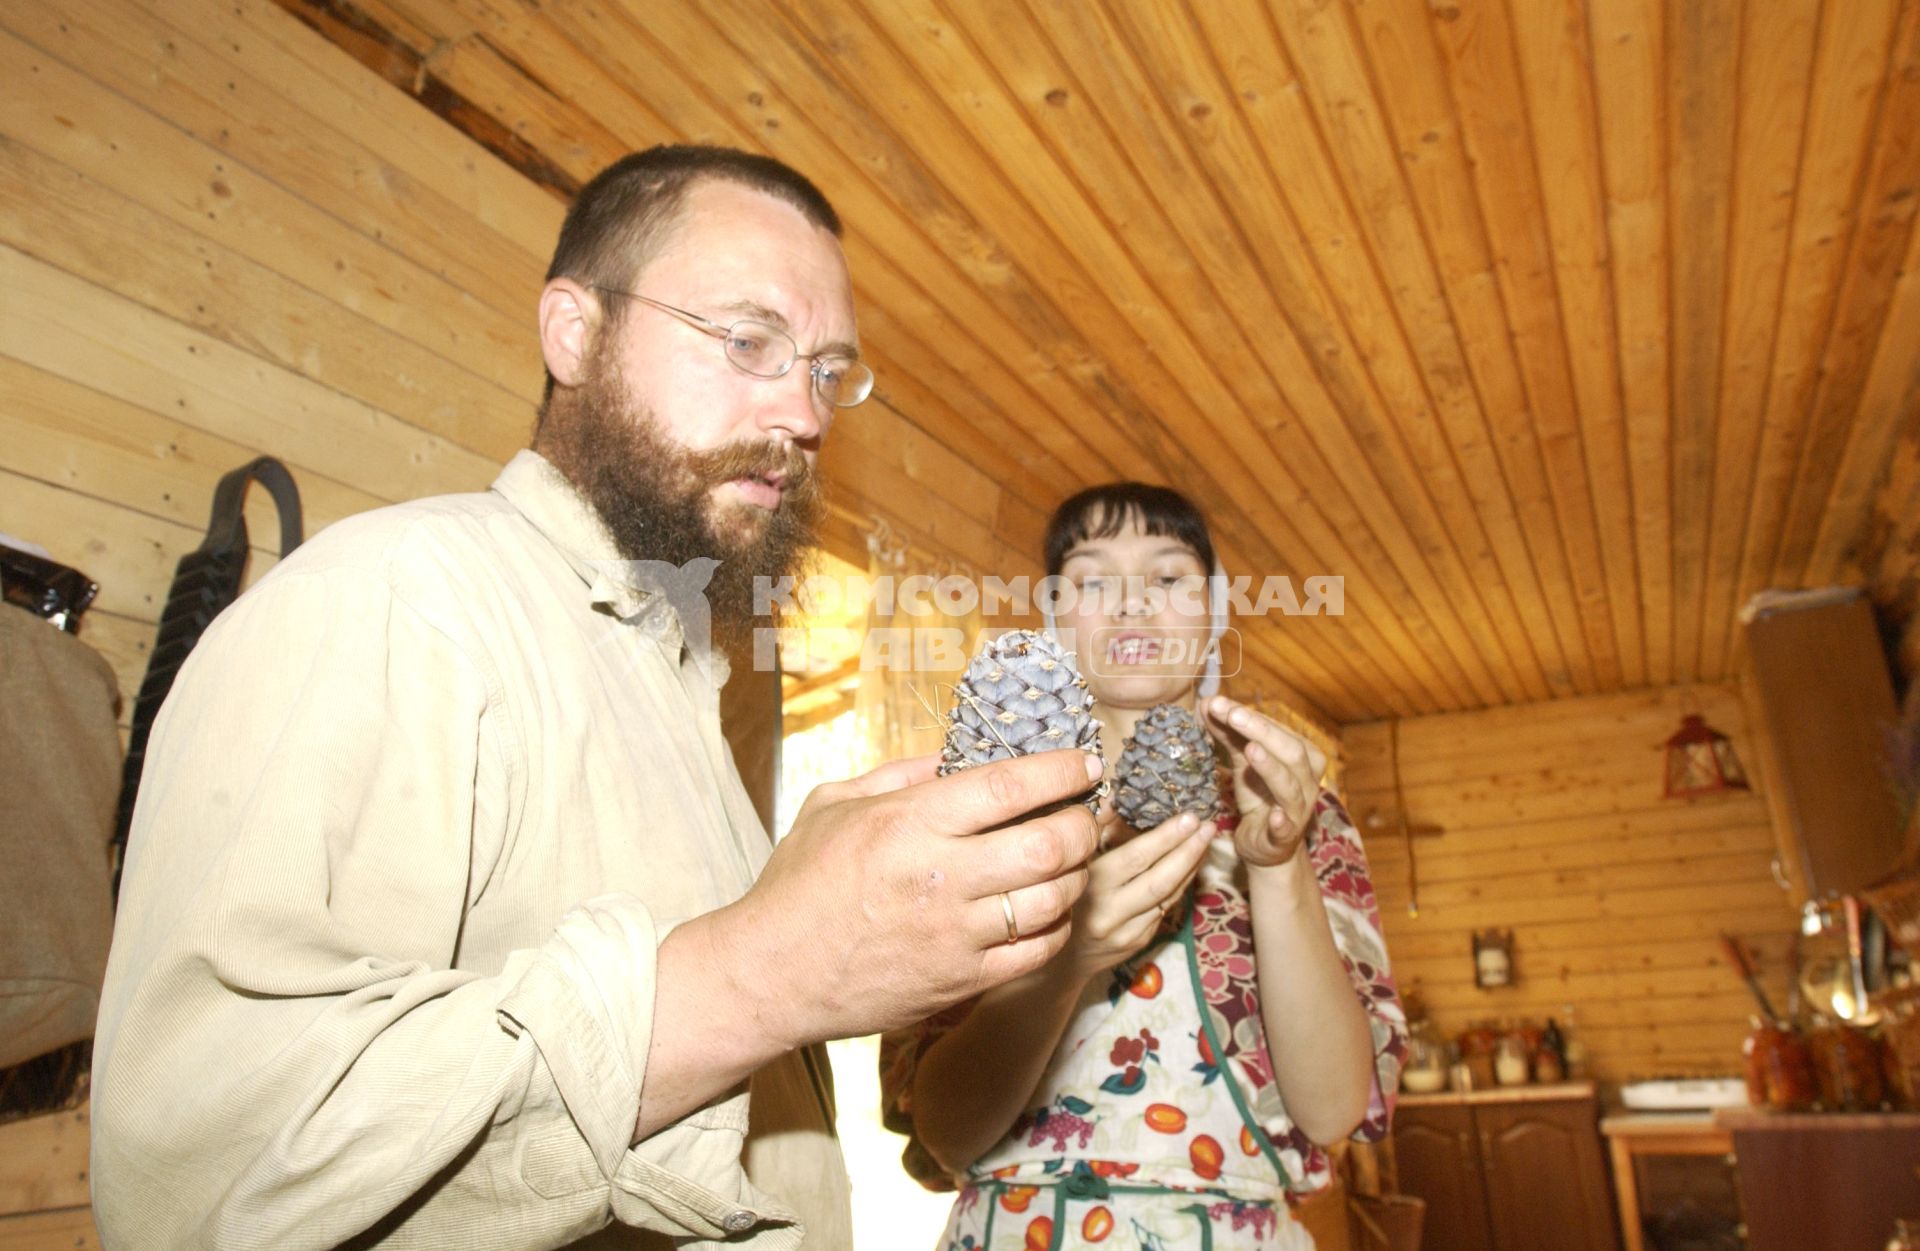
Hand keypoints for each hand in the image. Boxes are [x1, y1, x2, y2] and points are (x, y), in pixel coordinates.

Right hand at [721, 749, 1102, 1046]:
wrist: (772, 973)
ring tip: (1073, 860)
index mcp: (909, 822)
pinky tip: (1049, 909)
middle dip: (1084, 824)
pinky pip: (1036, 950)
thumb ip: (899, 773)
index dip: (1062, 771)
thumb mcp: (833, 803)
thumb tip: (957, 752)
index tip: (1086, 764)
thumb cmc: (800, 882)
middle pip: (1049, 844)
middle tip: (1088, 815)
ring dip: (1077, 875)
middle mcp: (940, 876)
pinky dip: (1056, 925)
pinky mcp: (961, 981)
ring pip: (1053, 899)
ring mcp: (954, 935)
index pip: (1010, 787)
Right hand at [1059, 805, 1213, 982]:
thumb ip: (1094, 830)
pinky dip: (1180, 886)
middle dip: (1189, 850)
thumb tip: (1118, 797)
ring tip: (1206, 842)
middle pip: (1161, 879)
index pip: (1137, 858)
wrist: (1056, 960)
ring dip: (1191, 868)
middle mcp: (1111, 912)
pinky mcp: (1138, 942)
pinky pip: (1165, 909)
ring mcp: (1127, 931)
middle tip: (1210, 826)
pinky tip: (1189, 866)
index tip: (1190, 817)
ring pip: (1169, 896)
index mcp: (1091, 885)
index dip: (1167, 837)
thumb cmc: (1059, 895)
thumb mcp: (1070, 861)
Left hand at [1202, 695, 1328, 868]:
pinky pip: (1286, 828)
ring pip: (1289, 785)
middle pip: (1289, 750)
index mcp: (1302, 755)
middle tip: (1232, 714)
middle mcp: (1307, 779)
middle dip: (1260, 730)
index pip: (1277, 729)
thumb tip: (1208, 702)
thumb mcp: (1243, 761)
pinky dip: (1282, 822)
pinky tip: (1275, 816)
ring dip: (1270, 767)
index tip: (1219, 703)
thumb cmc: (1259, 795)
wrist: (1266, 845)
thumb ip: (1229, 733)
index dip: (1249, 715)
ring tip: (1251, 750)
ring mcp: (1298, 809)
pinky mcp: (1285, 837)